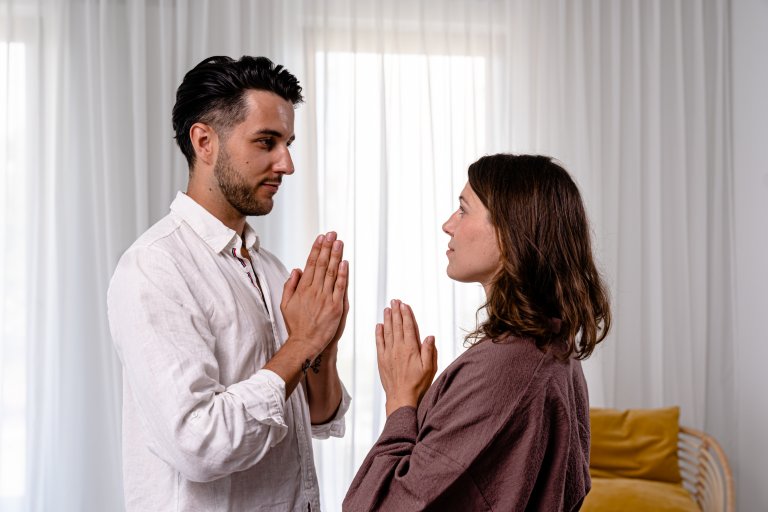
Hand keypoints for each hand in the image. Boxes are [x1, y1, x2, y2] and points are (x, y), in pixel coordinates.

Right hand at [281, 232, 347, 355]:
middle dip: (327, 247)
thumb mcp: (285, 304)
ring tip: (339, 242)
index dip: (316, 249)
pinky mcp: (336, 307)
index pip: (311, 264)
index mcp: (302, 289)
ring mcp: (325, 298)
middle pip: (322, 265)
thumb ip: (290, 286)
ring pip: (332, 273)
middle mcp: (314, 291)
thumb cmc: (296, 325)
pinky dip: (343, 274)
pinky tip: (345, 262)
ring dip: (336, 256)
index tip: (321, 238)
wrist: (305, 343)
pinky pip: (340, 287)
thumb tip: (296, 270)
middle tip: (332, 234)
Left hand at [375, 300, 436, 415]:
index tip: (405, 305)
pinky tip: (379, 325)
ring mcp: (389, 353)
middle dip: (396, 312)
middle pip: (397, 326)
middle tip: (395, 301)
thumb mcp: (429, 368)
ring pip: (388, 331)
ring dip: (388, 319)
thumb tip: (429, 336)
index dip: (407, 315)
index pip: (409, 327)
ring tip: (387, 309)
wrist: (401, 397)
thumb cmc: (418, 384)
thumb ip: (429, 351)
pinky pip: (379, 342)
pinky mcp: (381, 359)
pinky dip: (379, 333)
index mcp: (411, 349)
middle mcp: (398, 348)